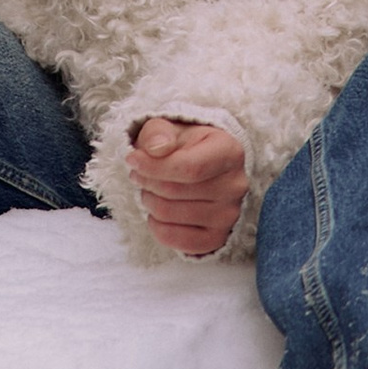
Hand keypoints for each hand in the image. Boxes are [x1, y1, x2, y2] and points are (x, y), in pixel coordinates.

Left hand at [128, 116, 248, 256]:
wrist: (198, 165)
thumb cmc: (182, 145)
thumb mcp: (168, 127)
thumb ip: (158, 132)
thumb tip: (155, 149)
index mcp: (229, 152)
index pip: (189, 168)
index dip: (154, 167)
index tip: (132, 160)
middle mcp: (235, 185)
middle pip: (175, 192)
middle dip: (147, 182)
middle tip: (138, 174)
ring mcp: (229, 215)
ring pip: (170, 215)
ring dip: (149, 201)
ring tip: (149, 190)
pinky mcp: (217, 238)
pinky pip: (176, 241)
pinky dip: (157, 227)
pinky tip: (156, 213)